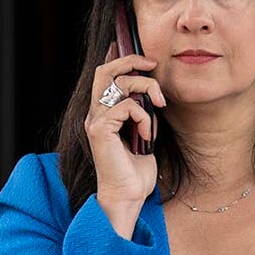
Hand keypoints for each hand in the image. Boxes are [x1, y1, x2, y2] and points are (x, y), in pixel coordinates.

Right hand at [84, 46, 166, 236]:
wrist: (128, 195)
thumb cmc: (136, 171)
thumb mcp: (143, 134)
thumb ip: (142, 113)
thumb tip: (152, 95)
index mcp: (103, 113)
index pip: (104, 75)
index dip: (120, 58)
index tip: (145, 59)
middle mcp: (95, 114)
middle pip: (105, 70)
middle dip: (131, 61)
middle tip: (153, 66)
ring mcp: (95, 121)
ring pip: (119, 84)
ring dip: (146, 89)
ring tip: (159, 107)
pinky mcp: (100, 130)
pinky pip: (126, 107)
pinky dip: (144, 117)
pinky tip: (147, 135)